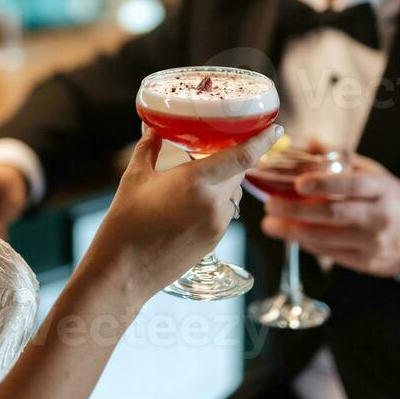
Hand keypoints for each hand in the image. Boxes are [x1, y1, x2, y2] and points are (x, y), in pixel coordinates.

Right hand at [90, 124, 284, 301]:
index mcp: (196, 181)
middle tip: (221, 145)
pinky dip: (217, 200)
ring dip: (225, 180)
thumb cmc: (125, 222)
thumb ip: (149, 148)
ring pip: (234, 193)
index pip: (243, 156)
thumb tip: (153, 128)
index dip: (263, 140)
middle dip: (236, 158)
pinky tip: (193, 201)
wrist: (123, 270)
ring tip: (199, 174)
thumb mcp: (135, 177)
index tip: (276, 128)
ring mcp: (217, 225)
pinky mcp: (214, 240)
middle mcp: (214, 203)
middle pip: (240, 172)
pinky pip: (225, 211)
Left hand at [261, 155, 399, 277]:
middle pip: (334, 214)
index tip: (298, 183)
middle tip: (270, 205)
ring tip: (271, 224)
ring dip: (294, 231)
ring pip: (327, 238)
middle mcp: (379, 216)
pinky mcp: (366, 263)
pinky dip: (308, 245)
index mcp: (383, 189)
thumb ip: (342, 159)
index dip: (325, 183)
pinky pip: (331, 254)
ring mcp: (373, 242)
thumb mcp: (375, 174)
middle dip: (296, 210)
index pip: (352, 185)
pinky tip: (291, 236)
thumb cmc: (390, 199)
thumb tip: (308, 141)